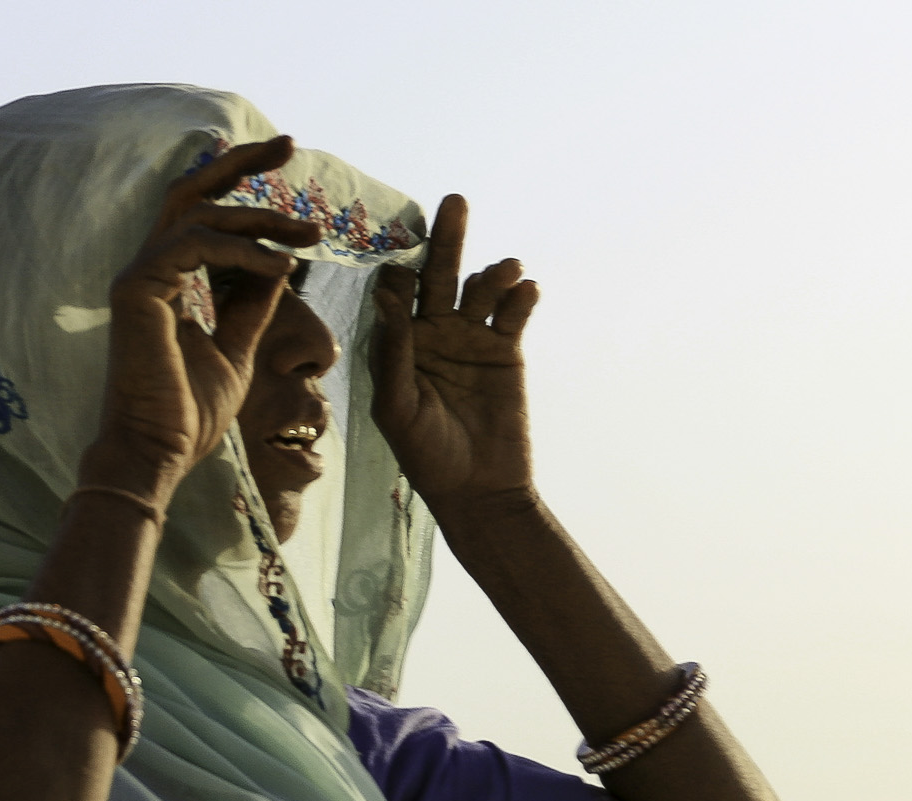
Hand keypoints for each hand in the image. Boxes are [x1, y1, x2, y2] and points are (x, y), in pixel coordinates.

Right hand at [90, 136, 323, 497]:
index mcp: (165, 281)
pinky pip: (195, 246)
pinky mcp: (136, 290)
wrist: (158, 453)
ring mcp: (136, 277)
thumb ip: (251, 304)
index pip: (202, 217)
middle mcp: (146, 271)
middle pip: (190, 191)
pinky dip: (242, 250)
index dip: (243, 188)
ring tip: (307, 235)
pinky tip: (278, 266)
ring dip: (260, 218)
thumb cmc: (188, 414)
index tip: (290, 174)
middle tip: (291, 143)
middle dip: (240, 162)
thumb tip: (280, 263)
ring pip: (199, 215)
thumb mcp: (237, 349)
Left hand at [371, 195, 538, 514]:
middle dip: (446, 239)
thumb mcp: (398, 408)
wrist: (479, 488)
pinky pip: (514, 311)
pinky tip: (525, 291)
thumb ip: (391, 354)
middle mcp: (431, 333)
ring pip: (480, 287)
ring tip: (504, 271)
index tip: (400, 258)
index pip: (393, 295)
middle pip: (438, 274)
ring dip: (491, 272)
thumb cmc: (426, 455)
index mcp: (395, 344)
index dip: (396, 271)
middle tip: (454, 201)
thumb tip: (386, 299)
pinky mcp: (507, 349)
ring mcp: (470, 337)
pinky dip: (521, 295)